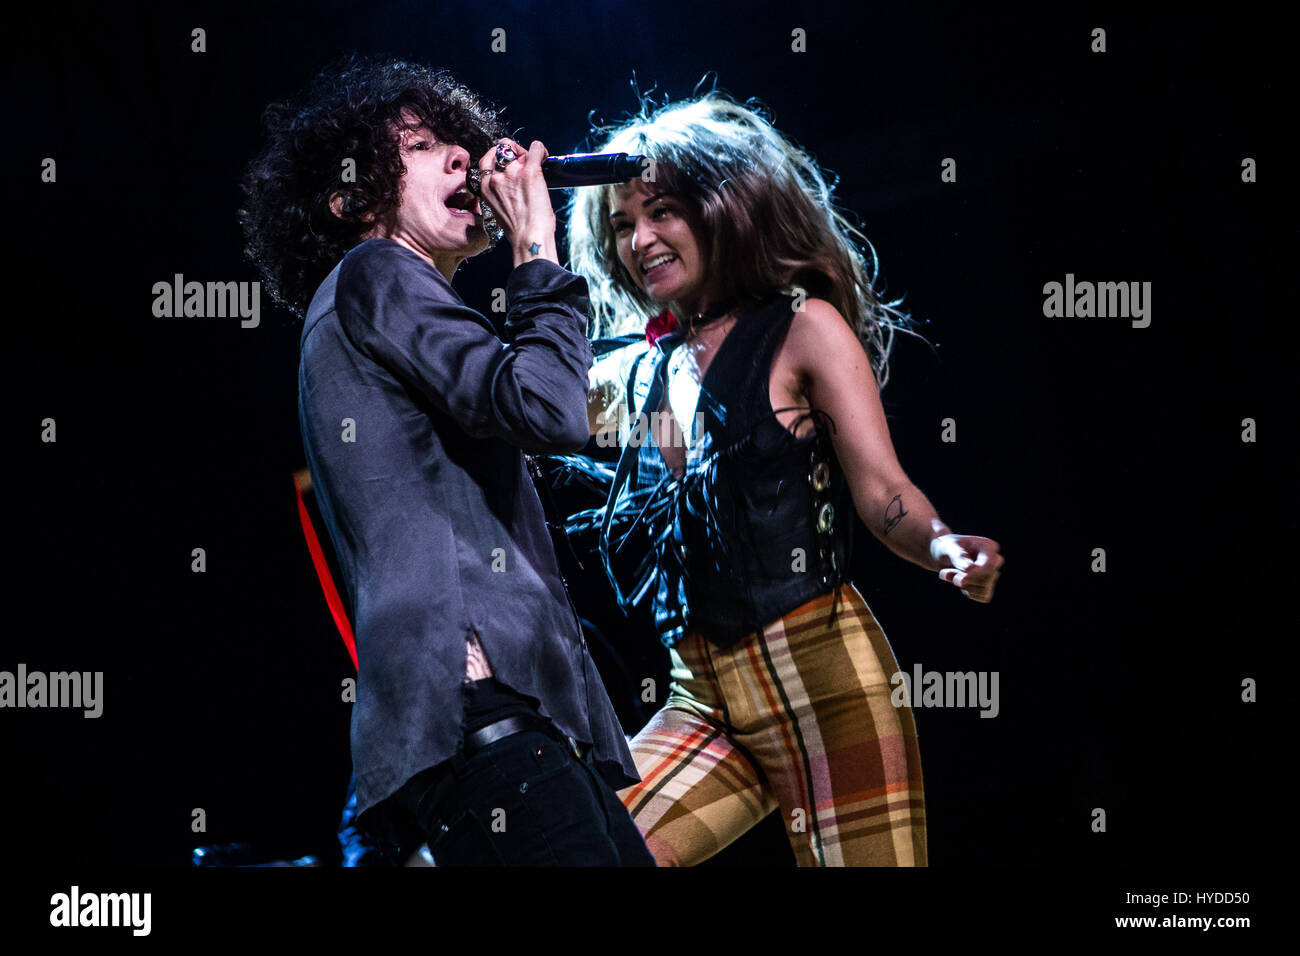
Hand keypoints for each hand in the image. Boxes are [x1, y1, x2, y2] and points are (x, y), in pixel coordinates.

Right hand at [475, 138, 557, 264]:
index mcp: (486, 187)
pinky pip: (535, 149)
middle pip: (500, 150)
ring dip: (526, 152)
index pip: (486, 160)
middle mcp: (496, 178)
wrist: (528, 238)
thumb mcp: (499, 210)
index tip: (509, 165)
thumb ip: (500, 194)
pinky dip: (541, 150)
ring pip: (515, 148)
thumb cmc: (518, 231)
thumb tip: (511, 186)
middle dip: (511, 152)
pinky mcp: (529, 172)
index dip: (499, 158)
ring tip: (534, 161)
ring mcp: (512, 173)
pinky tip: (544, 156)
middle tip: (523, 161)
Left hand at [932, 533, 1002, 602]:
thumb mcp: (948, 547)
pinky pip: (983, 597)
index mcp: (988, 546)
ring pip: (984, 590)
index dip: (975, 575)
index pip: (989, 565)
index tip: (958, 580)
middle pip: (986, 579)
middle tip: (945, 573)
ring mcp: (993, 573)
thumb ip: (958, 556)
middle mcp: (995, 560)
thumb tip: (969, 569)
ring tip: (949, 575)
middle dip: (964, 580)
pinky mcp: (988, 585)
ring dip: (964, 586)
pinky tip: (958, 583)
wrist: (943, 555)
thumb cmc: (947, 547)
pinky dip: (967, 592)